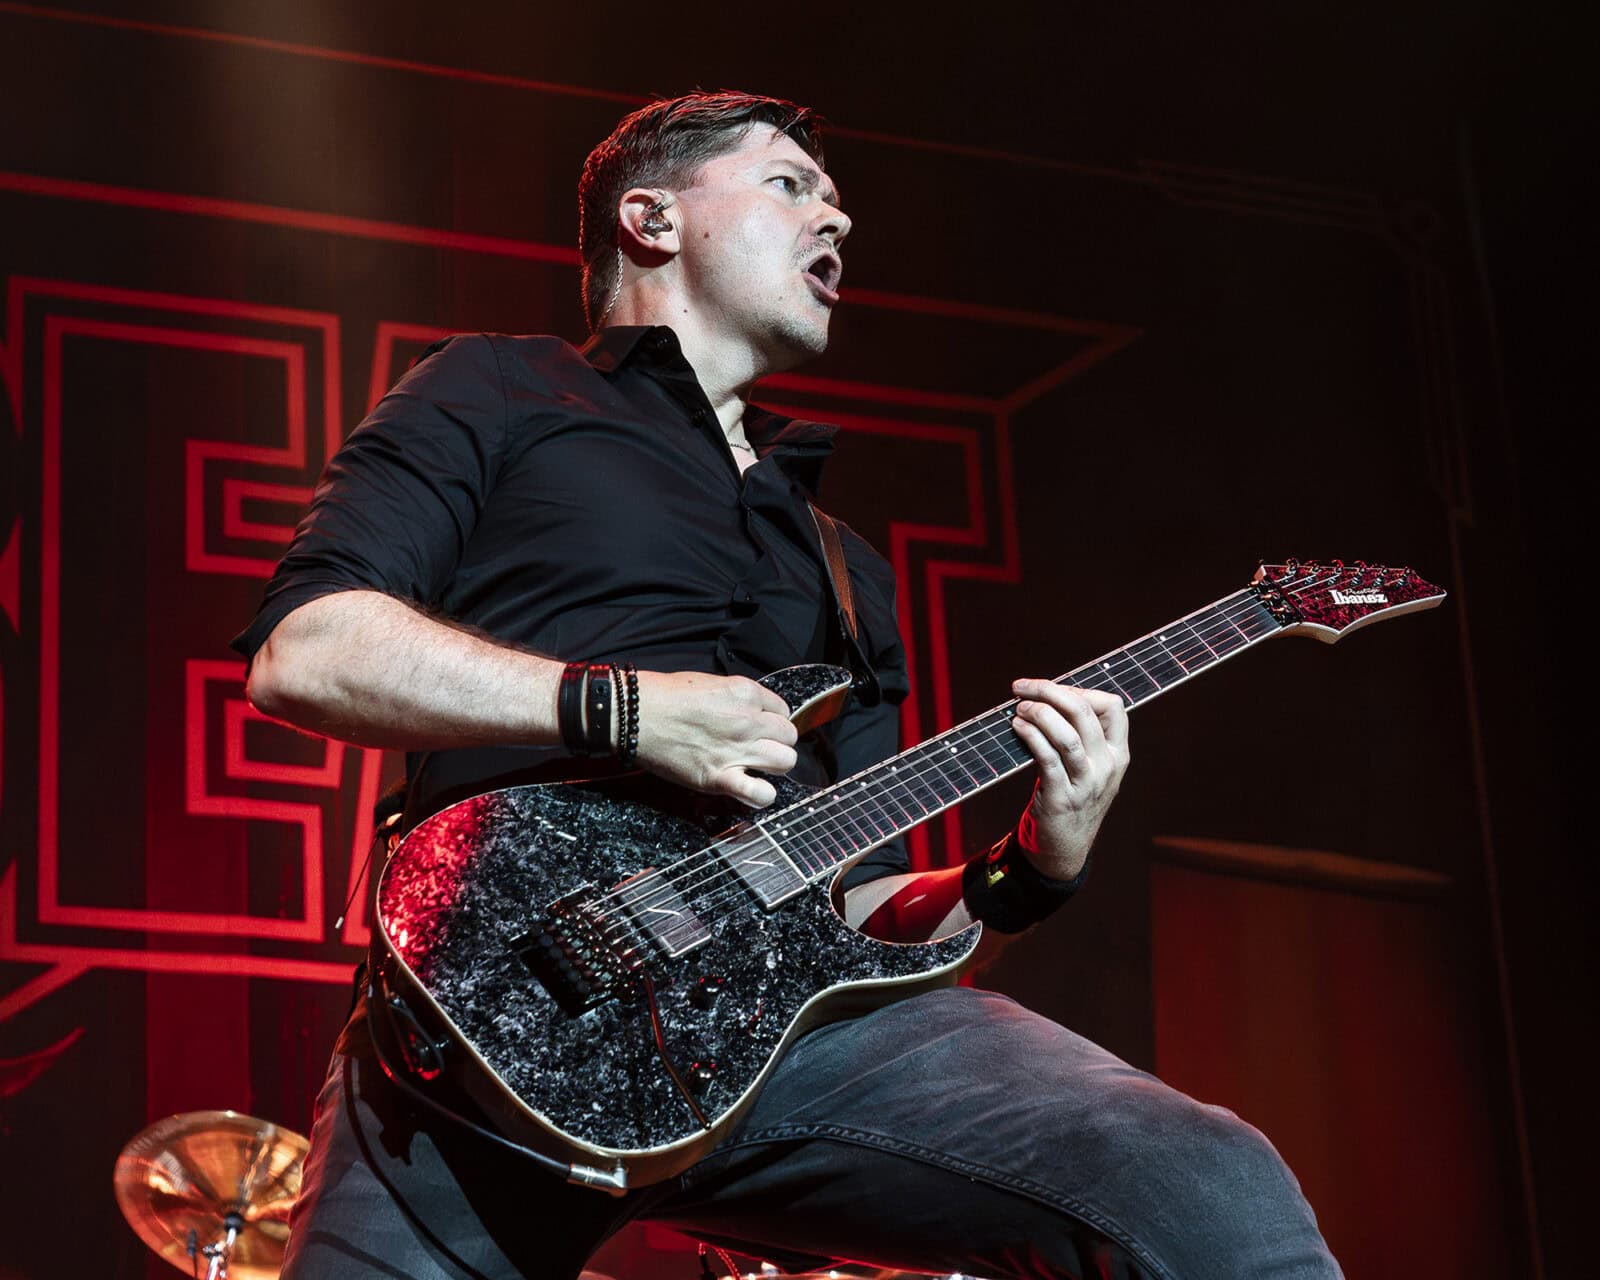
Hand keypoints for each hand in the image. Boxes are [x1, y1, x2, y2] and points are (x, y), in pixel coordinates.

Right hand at [633, 671, 798, 806]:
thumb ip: (737, 699)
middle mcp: (747, 722)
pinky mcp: (719, 778)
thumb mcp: (710, 683)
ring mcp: (736, 751)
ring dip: (774, 765)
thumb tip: (751, 712)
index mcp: (745, 694)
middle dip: (777, 741)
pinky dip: (762, 795)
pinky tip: (752, 788)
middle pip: (789, 736)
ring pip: (785, 761)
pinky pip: (761, 794)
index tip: (760, 726)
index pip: (783, 711)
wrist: (635, 714)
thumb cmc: (664, 696)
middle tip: (759, 746)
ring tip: (756, 765)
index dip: (772, 720)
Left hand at [1008, 679, 1130, 878]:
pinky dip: (1031, 736)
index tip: (1051, 689)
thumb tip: (1046, 695)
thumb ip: (1080, 735)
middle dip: (1050, 691)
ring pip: (1067, 734)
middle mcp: (1107, 766)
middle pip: (1084, 713)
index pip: (1113, 706)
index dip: (1080, 689)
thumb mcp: (1089, 766)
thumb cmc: (1071, 795)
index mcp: (1117, 753)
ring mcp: (1087, 783)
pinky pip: (1047, 758)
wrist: (1065, 846)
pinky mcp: (1062, 797)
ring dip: (1038, 713)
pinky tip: (1017, 726)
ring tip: (1019, 708)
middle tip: (1023, 688)